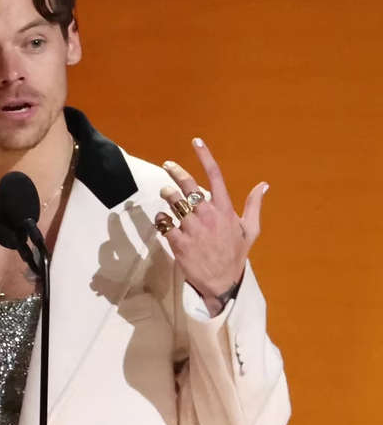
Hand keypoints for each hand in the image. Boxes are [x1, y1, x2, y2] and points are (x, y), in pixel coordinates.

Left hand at [155, 138, 268, 316]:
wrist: (222, 282)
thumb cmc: (235, 255)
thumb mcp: (250, 230)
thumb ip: (253, 205)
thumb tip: (264, 185)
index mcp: (225, 210)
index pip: (215, 176)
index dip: (205, 157)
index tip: (196, 142)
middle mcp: (208, 215)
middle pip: (188, 186)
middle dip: (175, 172)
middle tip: (167, 165)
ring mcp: (193, 228)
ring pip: (173, 202)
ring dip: (167, 194)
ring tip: (166, 193)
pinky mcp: (179, 242)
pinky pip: (164, 223)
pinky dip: (161, 219)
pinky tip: (164, 221)